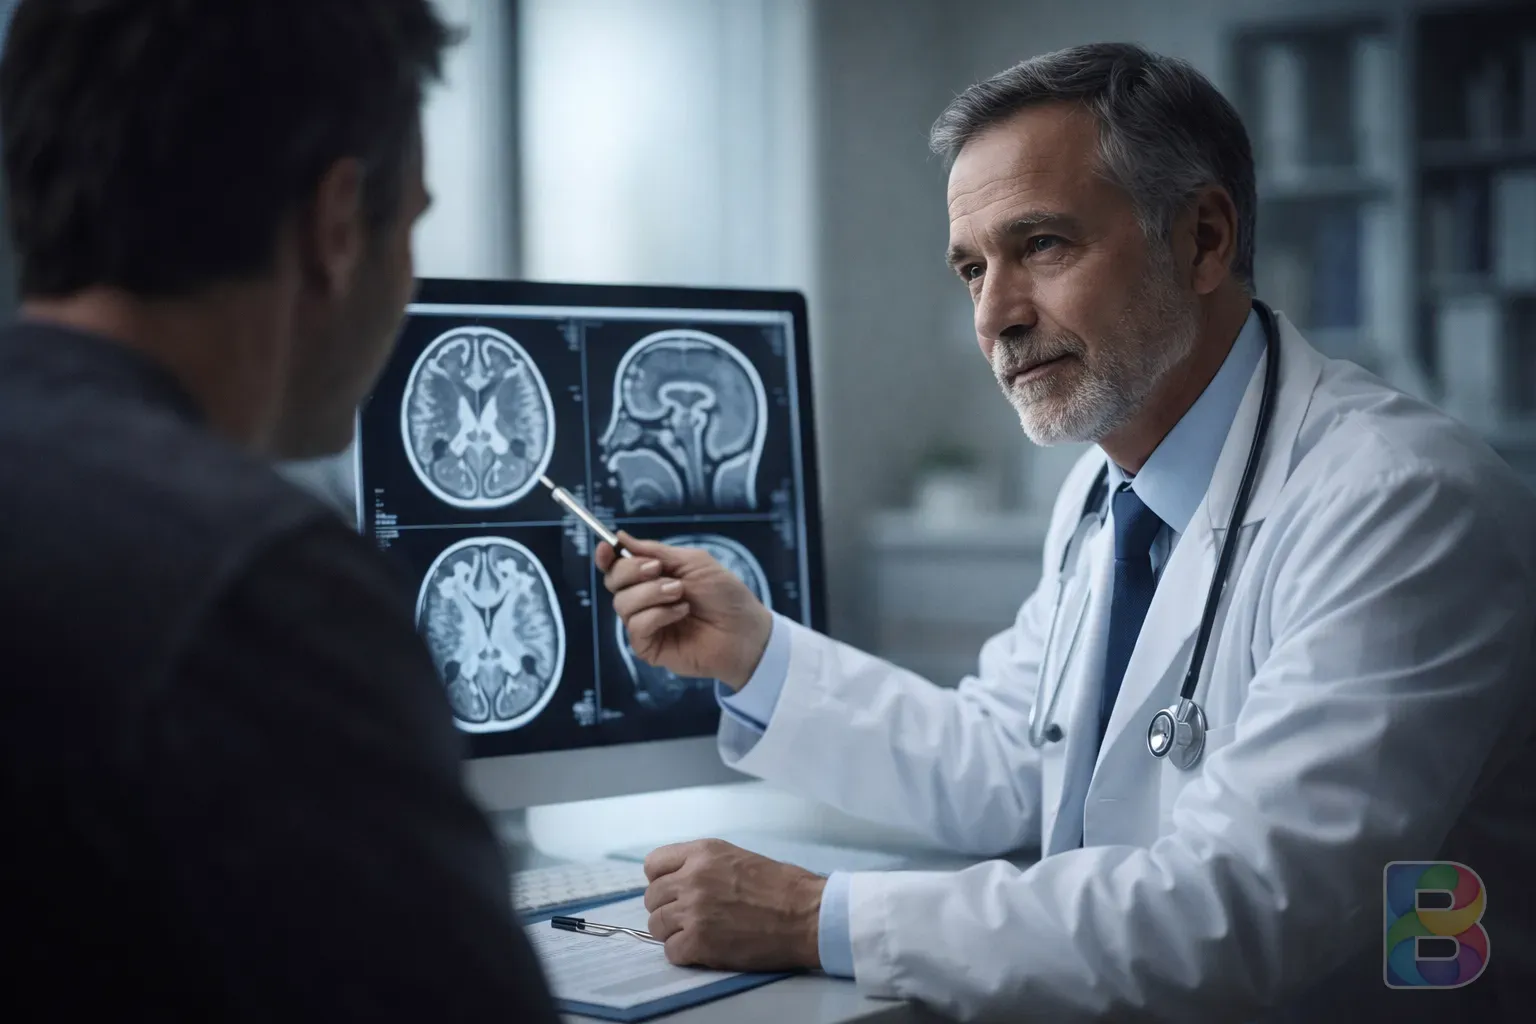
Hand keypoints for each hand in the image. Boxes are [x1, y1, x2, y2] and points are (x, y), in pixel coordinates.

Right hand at [597, 531, 772, 689]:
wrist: (745, 630)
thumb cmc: (725, 595)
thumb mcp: (692, 562)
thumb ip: (655, 550)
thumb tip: (621, 538)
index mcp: (652, 577)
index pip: (617, 566)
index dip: (606, 556)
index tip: (607, 546)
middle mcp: (644, 600)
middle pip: (613, 581)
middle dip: (632, 570)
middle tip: (659, 570)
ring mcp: (646, 624)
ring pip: (622, 603)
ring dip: (651, 593)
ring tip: (680, 594)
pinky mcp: (649, 647)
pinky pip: (636, 626)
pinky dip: (657, 615)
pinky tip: (680, 612)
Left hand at [642, 839, 824, 971]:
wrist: (807, 914)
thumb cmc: (782, 886)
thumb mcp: (737, 857)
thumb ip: (704, 865)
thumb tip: (680, 881)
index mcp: (702, 852)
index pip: (653, 864)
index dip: (661, 880)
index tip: (674, 891)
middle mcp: (691, 877)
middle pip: (652, 898)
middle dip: (668, 908)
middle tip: (690, 917)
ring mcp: (693, 910)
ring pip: (656, 926)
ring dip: (674, 932)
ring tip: (699, 934)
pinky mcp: (699, 942)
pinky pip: (671, 951)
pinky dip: (685, 954)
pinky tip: (704, 950)